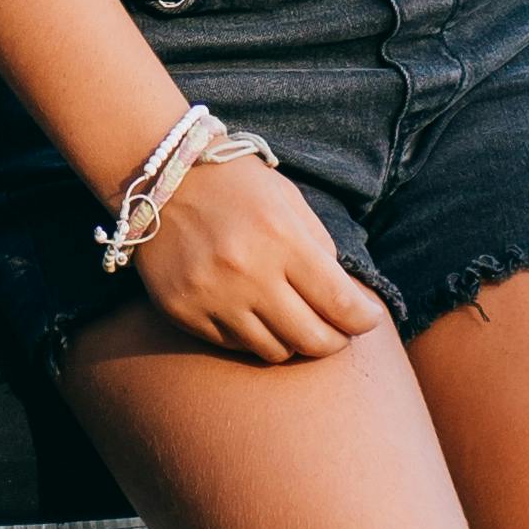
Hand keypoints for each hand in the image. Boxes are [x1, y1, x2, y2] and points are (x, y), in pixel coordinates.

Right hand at [129, 143, 389, 363]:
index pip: (340, 303)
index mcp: (281, 237)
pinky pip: (234, 346)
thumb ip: (319, 246)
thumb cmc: (233, 183)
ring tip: (293, 321)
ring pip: (275, 351)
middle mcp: (248, 272)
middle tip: (338, 332)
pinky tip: (252, 312)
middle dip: (335, 341)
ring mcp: (213, 297)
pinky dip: (251, 336)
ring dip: (293, 342)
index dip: (365, 320)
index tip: (370, 320)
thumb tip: (345, 297)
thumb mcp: (287, 199)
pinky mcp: (184, 312)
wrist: (158, 177)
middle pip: (313, 340)